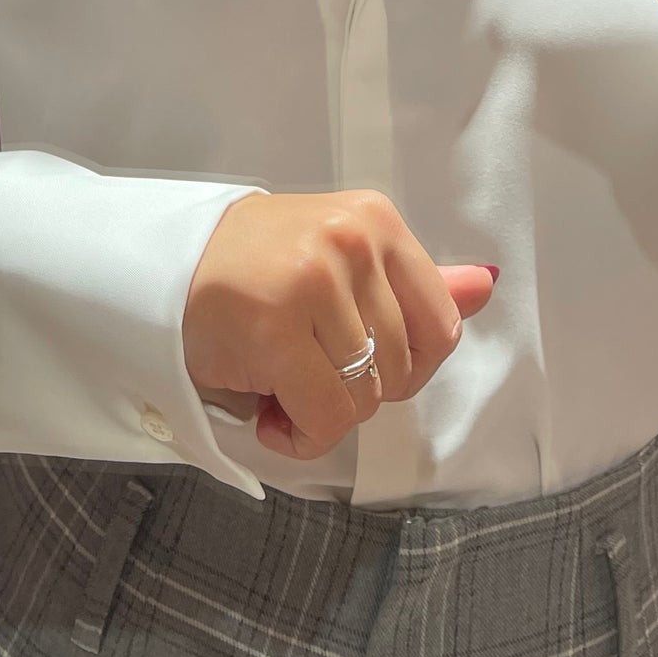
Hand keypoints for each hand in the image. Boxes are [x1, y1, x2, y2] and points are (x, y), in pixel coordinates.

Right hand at [184, 190, 498, 460]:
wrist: (170, 268)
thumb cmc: (264, 267)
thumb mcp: (347, 261)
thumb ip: (419, 282)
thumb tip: (486, 285)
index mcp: (377, 221)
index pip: (442, 327)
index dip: (406, 366)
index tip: (360, 360)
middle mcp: (351, 241)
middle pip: (401, 370)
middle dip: (357, 390)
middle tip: (307, 366)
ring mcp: (313, 281)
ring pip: (363, 399)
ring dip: (322, 413)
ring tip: (283, 381)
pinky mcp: (274, 328)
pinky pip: (323, 417)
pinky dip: (301, 435)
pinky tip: (270, 411)